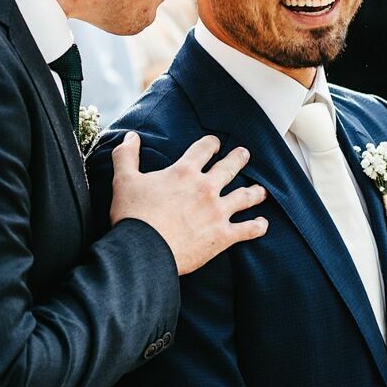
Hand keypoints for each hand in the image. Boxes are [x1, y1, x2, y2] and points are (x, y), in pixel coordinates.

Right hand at [110, 133, 267, 274]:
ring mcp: (218, 211)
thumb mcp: (124, 180)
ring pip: (245, 197)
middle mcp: (206, 188)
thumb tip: (130, 136)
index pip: (204, 149)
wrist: (143, 250)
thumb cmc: (133, 215)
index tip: (215, 143)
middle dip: (238, 158)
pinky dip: (258, 226)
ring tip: (261, 190)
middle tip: (244, 154)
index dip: (211, 144)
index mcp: (184, 172)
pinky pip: (248, 229)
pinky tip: (262, 223)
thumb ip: (126, 155)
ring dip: (255, 192)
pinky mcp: (223, 235)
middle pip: (229, 167)